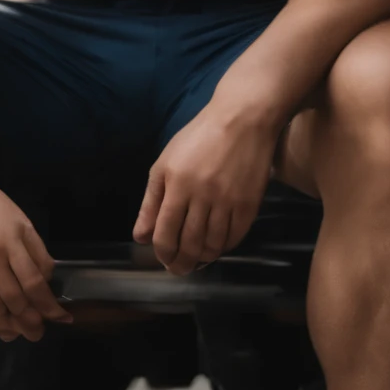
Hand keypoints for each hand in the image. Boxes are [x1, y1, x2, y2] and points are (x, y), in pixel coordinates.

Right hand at [0, 170, 70, 341]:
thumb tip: (46, 281)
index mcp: (11, 240)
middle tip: (36, 333)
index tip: (58, 318)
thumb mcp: (19, 219)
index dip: (47, 305)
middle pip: (13, 299)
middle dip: (29, 321)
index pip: (33, 282)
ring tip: (12, 333)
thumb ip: (36, 250)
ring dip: (4, 325)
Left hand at [132, 103, 275, 275]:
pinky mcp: (249, 204)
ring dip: (202, 259)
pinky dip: (223, 248)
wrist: (242, 121)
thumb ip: (151, 202)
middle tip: (179, 269)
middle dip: (181, 263)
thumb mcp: (165, 164)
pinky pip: (234, 237)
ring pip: (213, 245)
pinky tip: (216, 248)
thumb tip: (140, 238)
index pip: (165, 233)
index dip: (162, 253)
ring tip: (196, 261)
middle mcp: (202, 196)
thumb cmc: (198, 139)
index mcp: (177, 185)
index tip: (163, 259)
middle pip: (189, 244)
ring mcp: (228, 202)